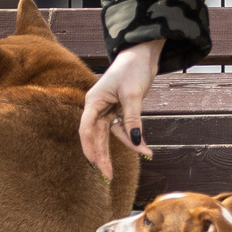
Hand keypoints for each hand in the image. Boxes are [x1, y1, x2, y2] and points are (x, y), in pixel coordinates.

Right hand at [80, 40, 162, 180]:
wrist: (142, 55)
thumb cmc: (133, 69)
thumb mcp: (133, 95)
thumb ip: (132, 119)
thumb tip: (135, 142)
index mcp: (93, 101)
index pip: (86, 129)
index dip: (89, 148)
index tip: (96, 165)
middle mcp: (97, 107)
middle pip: (96, 136)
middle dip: (103, 156)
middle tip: (108, 176)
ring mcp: (107, 109)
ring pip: (110, 135)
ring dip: (125, 146)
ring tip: (143, 156)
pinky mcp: (118, 109)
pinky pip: (123, 128)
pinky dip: (133, 137)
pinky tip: (145, 147)